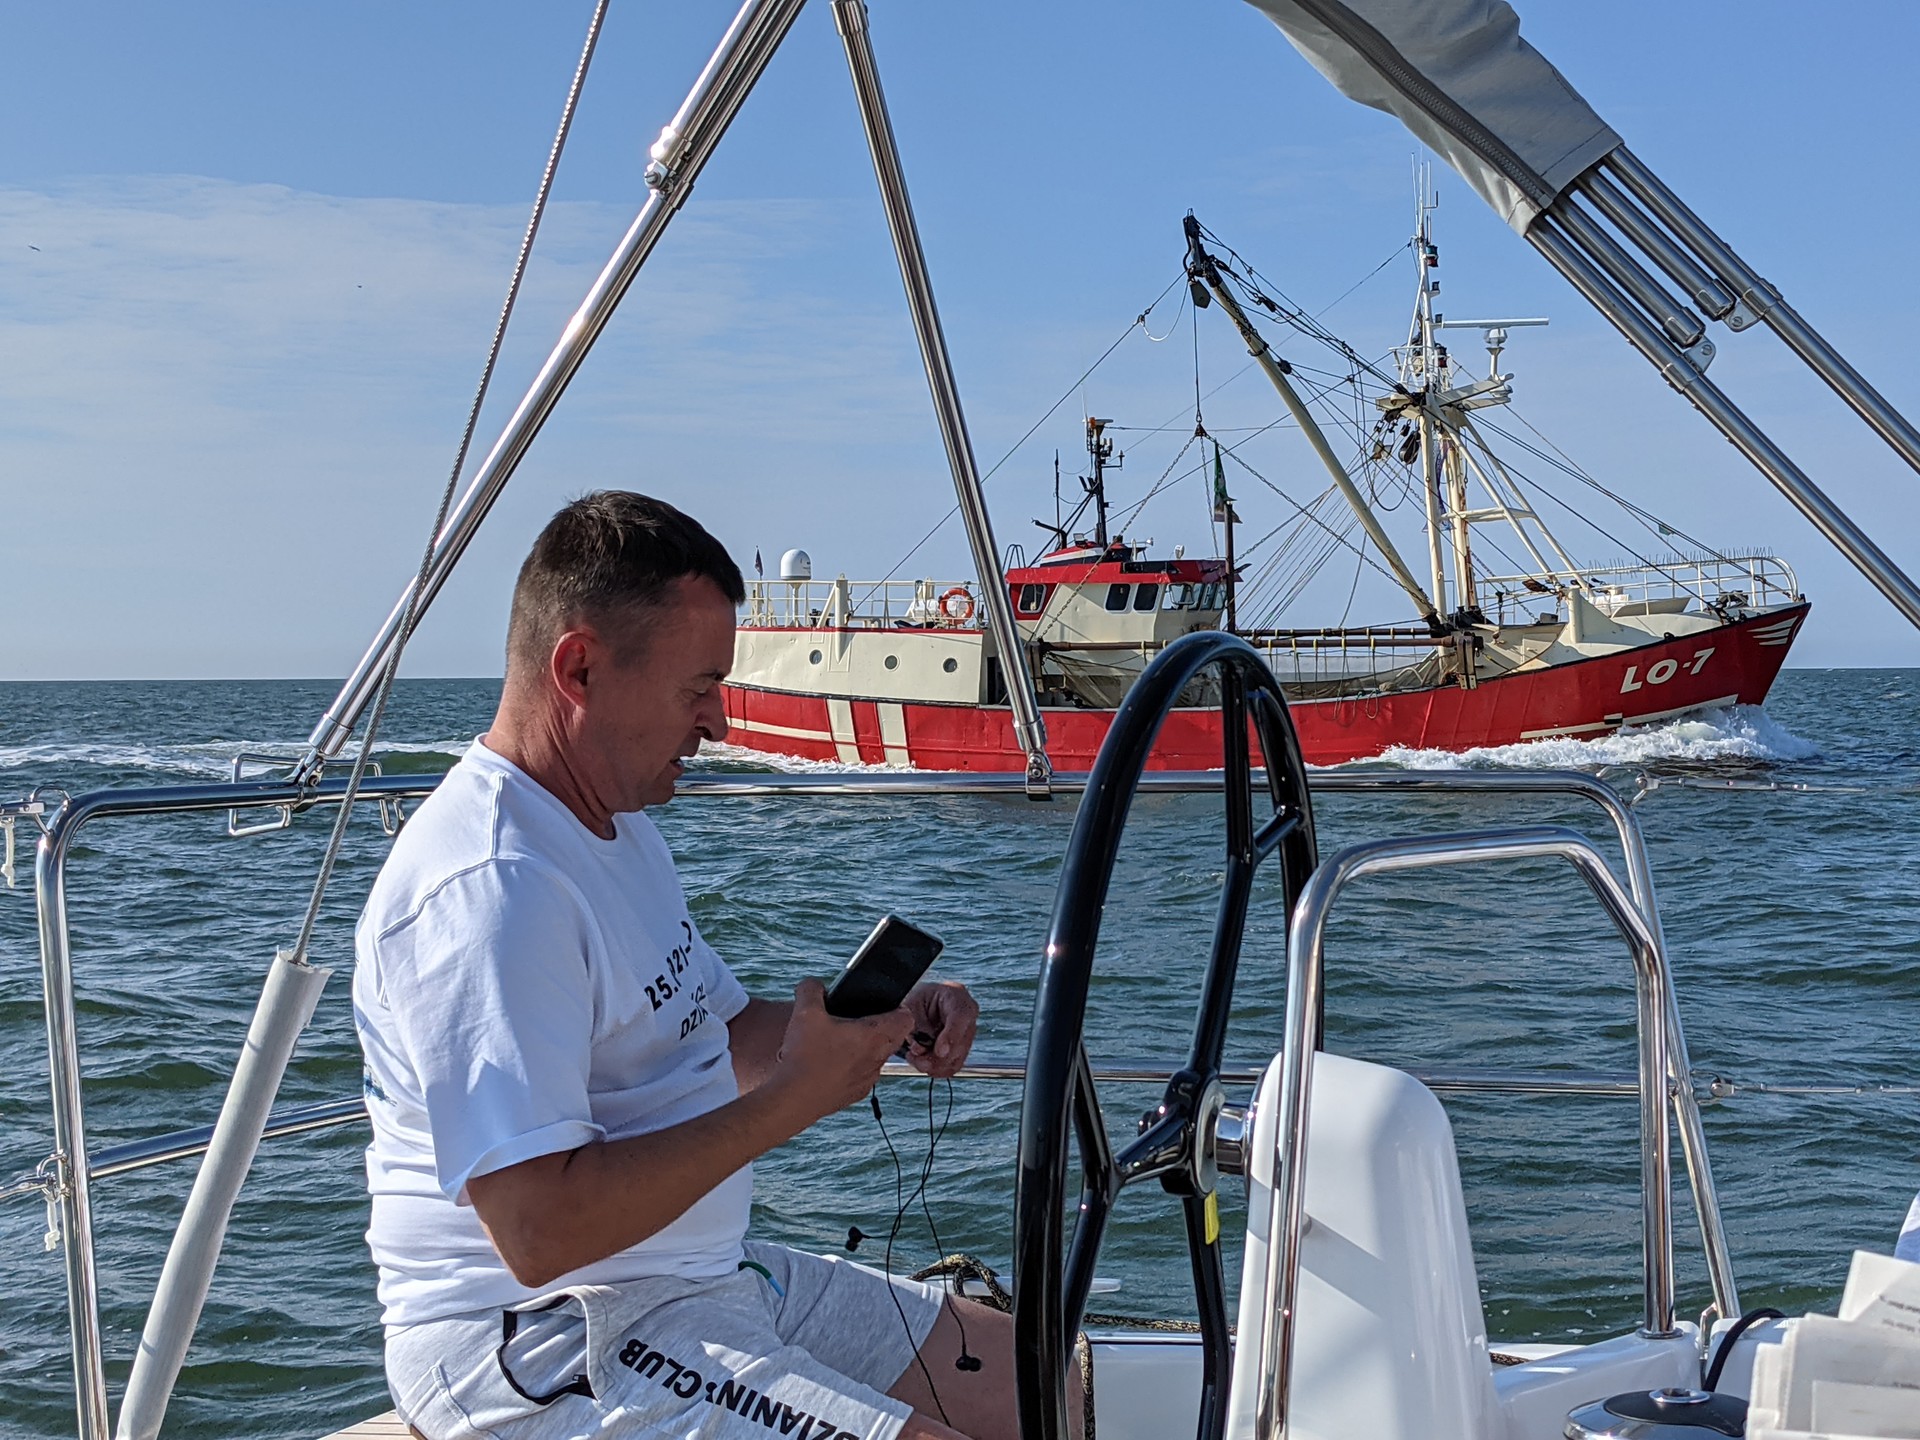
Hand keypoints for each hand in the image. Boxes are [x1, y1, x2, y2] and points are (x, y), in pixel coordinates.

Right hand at [766, 979, 912, 1127]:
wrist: (792, 1099)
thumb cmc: (804, 1057)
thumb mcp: (804, 1011)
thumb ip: (812, 989)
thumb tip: (814, 986)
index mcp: (874, 1036)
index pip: (906, 1018)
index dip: (896, 1007)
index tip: (881, 1005)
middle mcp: (877, 1059)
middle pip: (891, 1037)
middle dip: (876, 1027)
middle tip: (852, 1021)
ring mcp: (867, 1080)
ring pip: (875, 1058)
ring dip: (861, 1049)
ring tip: (835, 1043)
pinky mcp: (854, 1095)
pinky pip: (859, 1076)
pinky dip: (848, 1069)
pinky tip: (826, 1065)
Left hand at [902, 980, 977, 1077]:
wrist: (918, 1005)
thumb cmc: (914, 1001)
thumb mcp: (909, 1005)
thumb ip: (913, 1025)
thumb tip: (920, 1049)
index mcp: (954, 995)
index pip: (961, 1016)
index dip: (952, 1036)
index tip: (940, 1051)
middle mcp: (966, 1014)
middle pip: (961, 1043)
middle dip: (938, 1058)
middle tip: (918, 1060)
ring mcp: (966, 1032)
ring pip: (958, 1059)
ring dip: (935, 1066)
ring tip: (917, 1060)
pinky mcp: (961, 1048)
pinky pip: (953, 1066)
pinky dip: (937, 1069)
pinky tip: (923, 1062)